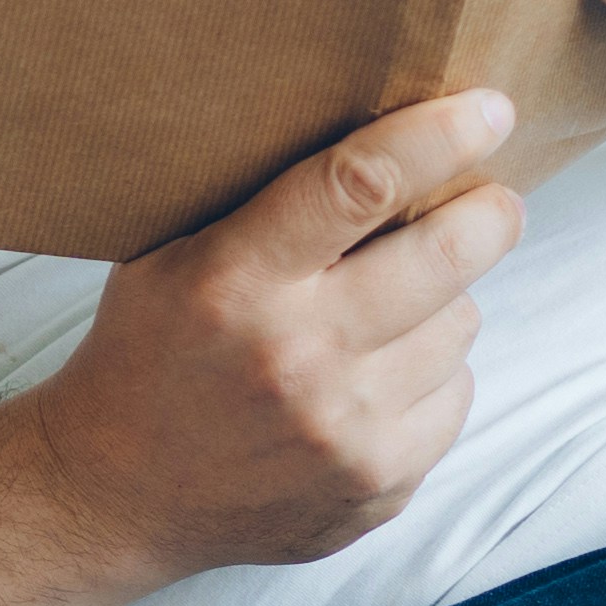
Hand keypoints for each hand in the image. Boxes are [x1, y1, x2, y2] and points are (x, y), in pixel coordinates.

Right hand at [12, 89, 520, 586]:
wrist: (114, 495)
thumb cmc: (148, 352)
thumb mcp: (167, 256)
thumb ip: (259, 202)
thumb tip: (382, 126)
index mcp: (234, 281)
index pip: (361, 184)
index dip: (439, 137)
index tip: (488, 110)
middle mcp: (295, 356)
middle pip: (447, 255)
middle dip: (488, 213)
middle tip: (491, 200)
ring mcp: (344, 430)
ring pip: (461, 323)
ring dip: (443, 303)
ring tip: (391, 309)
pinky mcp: (379, 485)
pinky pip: (456, 395)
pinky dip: (431, 376)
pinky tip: (378, 378)